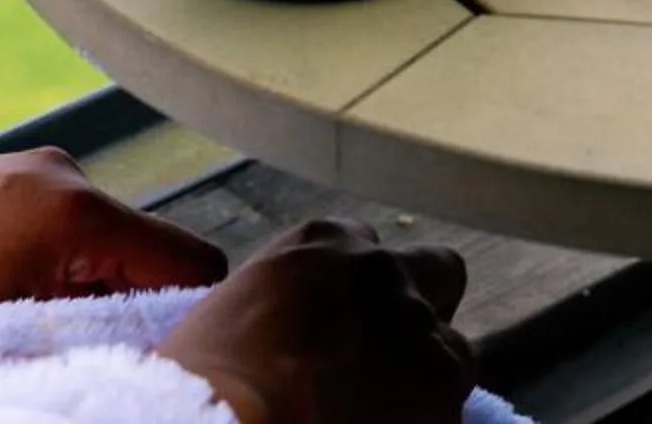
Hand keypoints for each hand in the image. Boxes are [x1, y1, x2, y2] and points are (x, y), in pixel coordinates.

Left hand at [0, 147, 223, 369]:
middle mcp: (72, 179)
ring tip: (19, 330)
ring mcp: (40, 174)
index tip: (156, 356)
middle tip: (72, 356)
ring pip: (99, 248)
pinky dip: (48, 272)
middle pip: (143, 256)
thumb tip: (123, 362)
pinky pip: (61, 230)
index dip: (185, 316)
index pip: (190, 260)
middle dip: (119, 312)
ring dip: (77, 295)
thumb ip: (70, 342)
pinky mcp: (12, 180)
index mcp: (81, 211)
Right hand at [157, 219, 472, 423]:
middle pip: (435, 273)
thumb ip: (276, 310)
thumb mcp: (224, 320)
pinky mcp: (440, 385)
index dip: (357, 298)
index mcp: (321, 244)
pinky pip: (452, 411)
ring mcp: (416, 326)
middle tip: (389, 368)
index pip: (365, 250)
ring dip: (428, 382)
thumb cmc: (199, 386)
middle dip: (422, 314)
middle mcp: (380, 271)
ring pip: (452, 350)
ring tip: (388, 419)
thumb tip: (282, 346)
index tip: (341, 335)